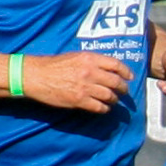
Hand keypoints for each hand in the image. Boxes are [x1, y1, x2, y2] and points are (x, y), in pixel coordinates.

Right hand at [19, 50, 133, 112]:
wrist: (36, 76)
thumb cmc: (53, 65)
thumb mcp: (74, 56)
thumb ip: (91, 61)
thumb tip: (107, 69)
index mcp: (90, 59)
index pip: (116, 65)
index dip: (126, 72)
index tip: (130, 77)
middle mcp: (90, 72)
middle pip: (116, 82)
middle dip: (123, 88)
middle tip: (124, 92)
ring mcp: (85, 87)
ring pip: (109, 96)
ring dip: (114, 99)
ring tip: (114, 100)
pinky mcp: (79, 100)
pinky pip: (99, 107)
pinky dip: (104, 109)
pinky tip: (104, 108)